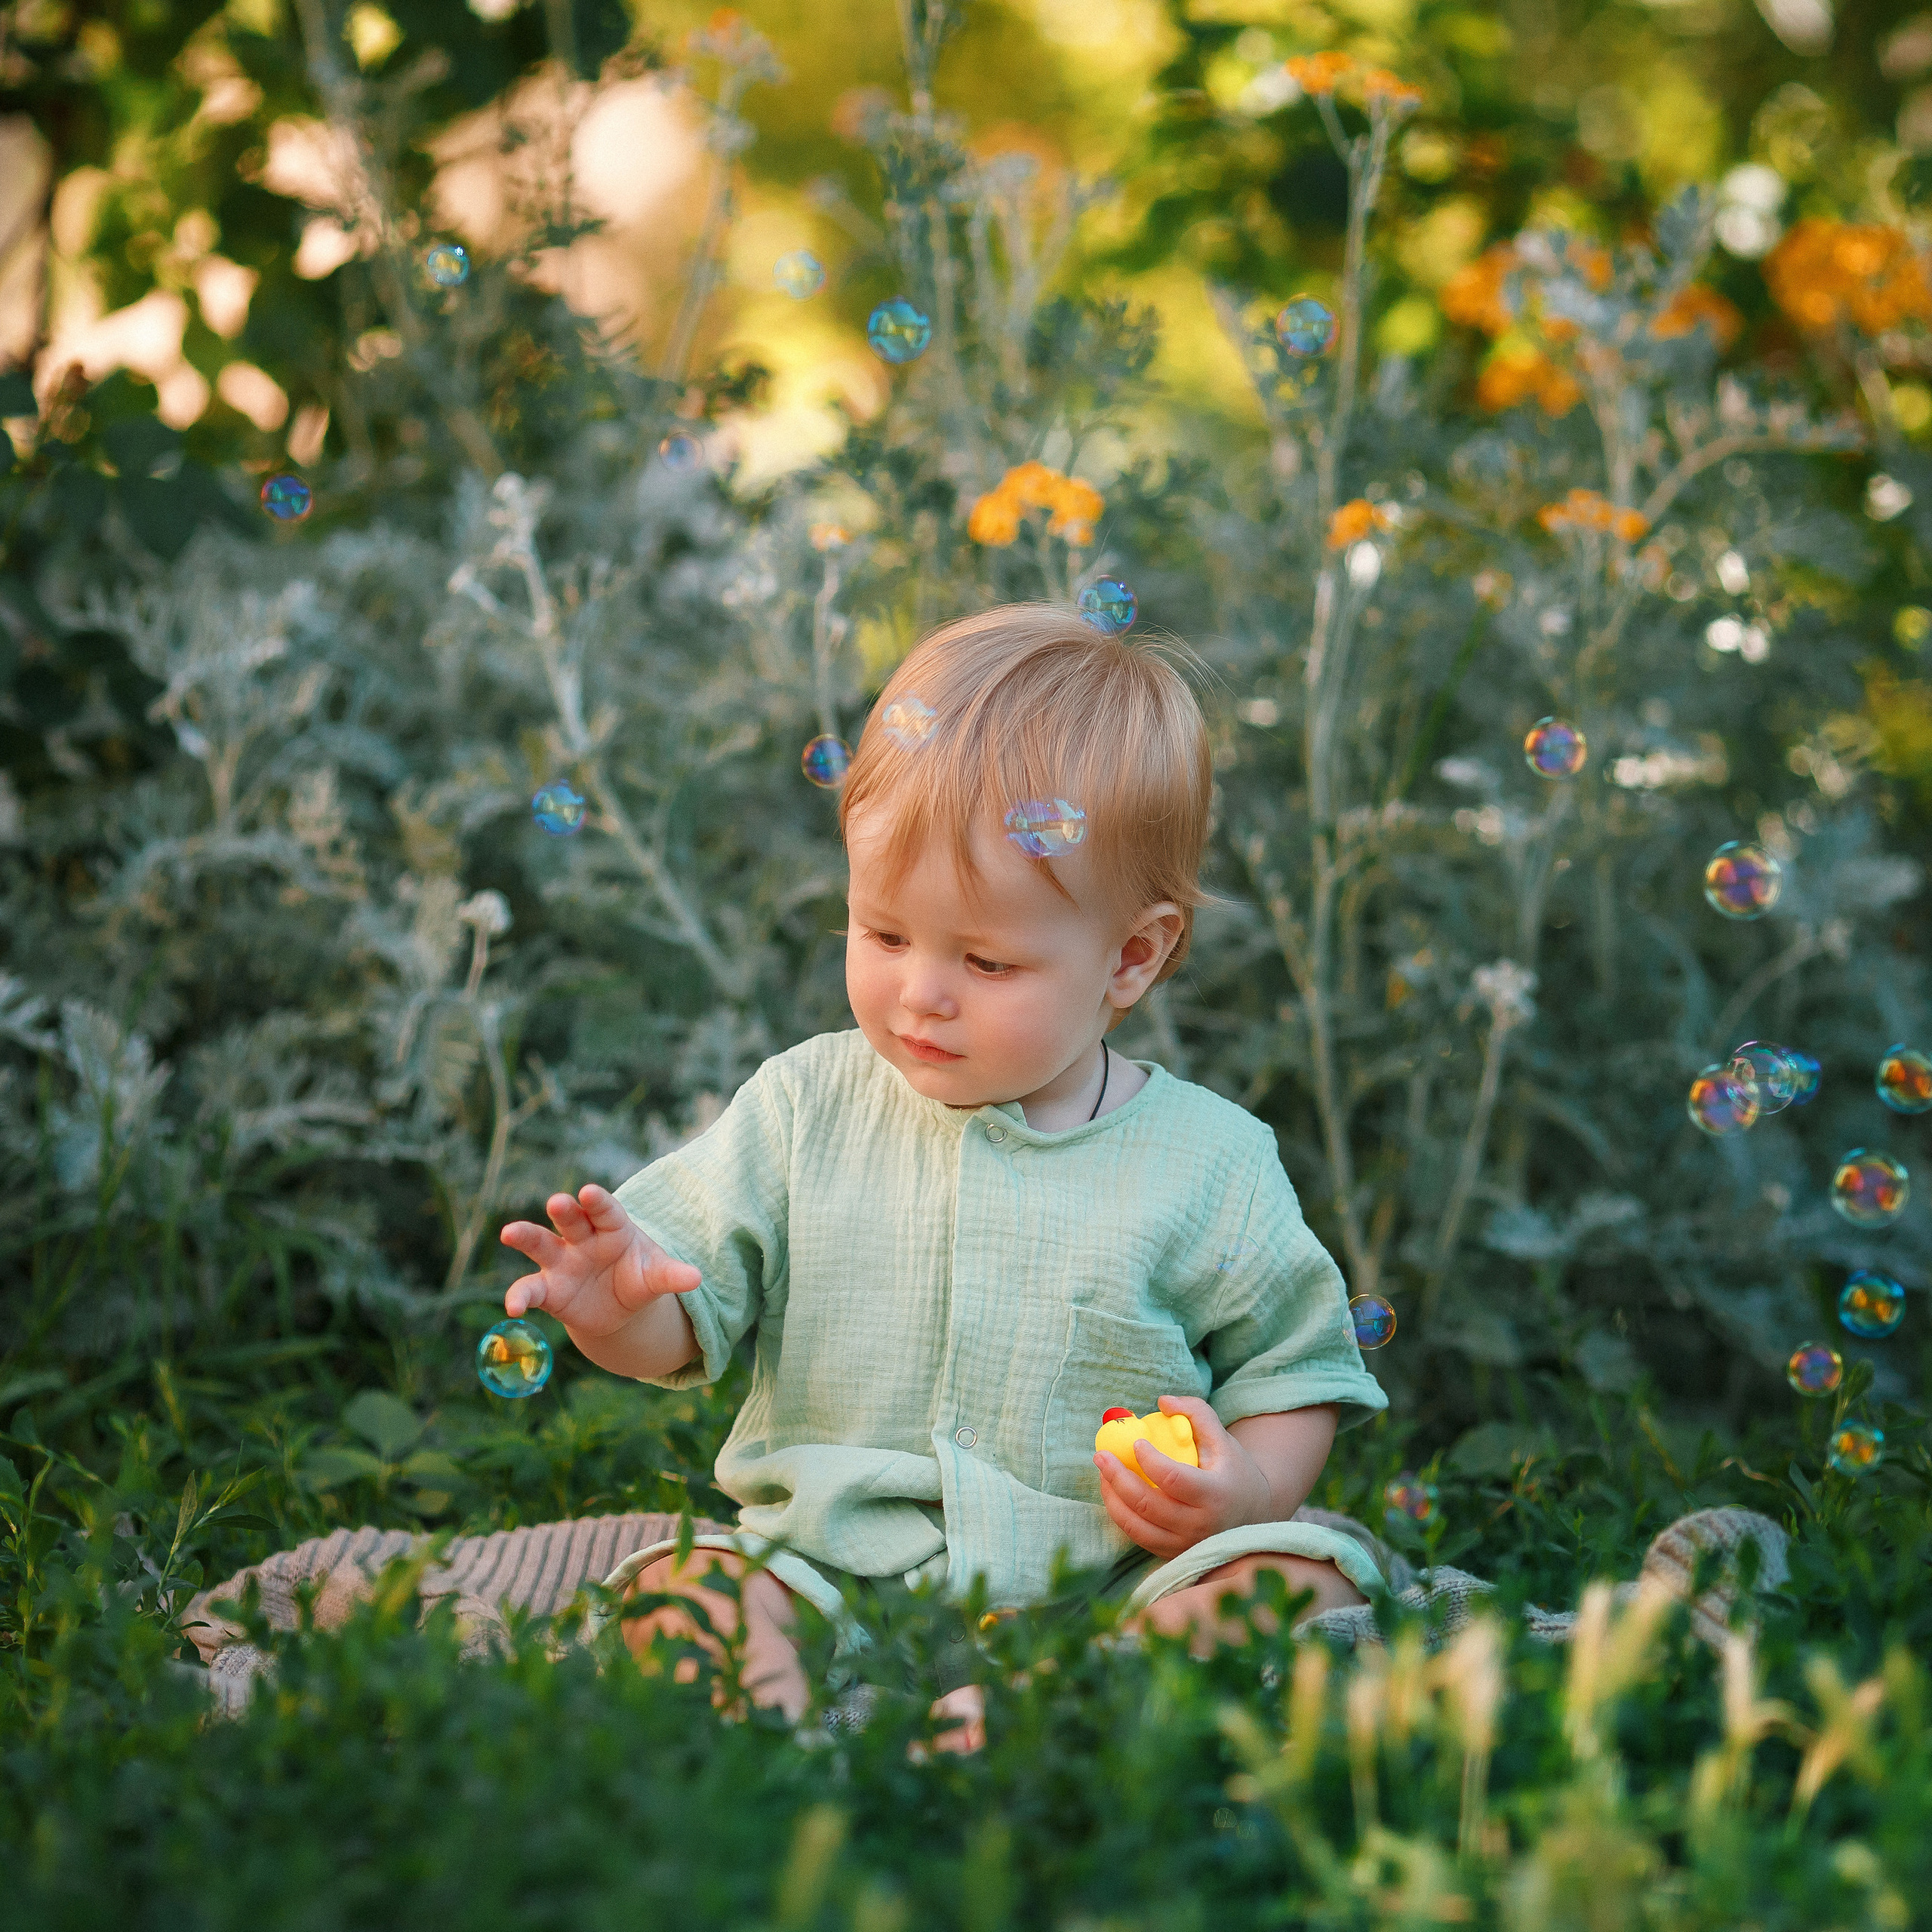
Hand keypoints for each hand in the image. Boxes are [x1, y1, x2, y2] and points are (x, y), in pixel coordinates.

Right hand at [498, 1185, 699, 1338]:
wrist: (619, 1306)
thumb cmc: (638, 1277)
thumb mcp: (656, 1276)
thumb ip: (672, 1276)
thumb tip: (697, 1278)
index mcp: (612, 1228)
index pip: (606, 1210)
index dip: (597, 1201)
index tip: (588, 1191)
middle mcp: (582, 1238)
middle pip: (571, 1219)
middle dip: (564, 1209)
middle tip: (559, 1201)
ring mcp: (561, 1262)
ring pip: (540, 1244)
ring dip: (525, 1236)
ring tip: (510, 1232)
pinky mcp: (547, 1290)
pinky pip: (530, 1290)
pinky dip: (519, 1297)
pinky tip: (513, 1309)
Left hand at [1093, 1396, 1272, 1559]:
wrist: (1252, 1515)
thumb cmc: (1234, 1472)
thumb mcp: (1223, 1440)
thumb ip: (1196, 1413)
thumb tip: (1163, 1401)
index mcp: (1214, 1495)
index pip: (1173, 1479)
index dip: (1149, 1460)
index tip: (1136, 1442)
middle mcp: (1199, 1526)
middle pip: (1147, 1504)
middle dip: (1117, 1477)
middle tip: (1101, 1454)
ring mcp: (1184, 1545)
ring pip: (1136, 1525)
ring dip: (1112, 1497)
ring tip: (1102, 1472)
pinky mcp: (1172, 1553)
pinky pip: (1137, 1536)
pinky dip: (1120, 1514)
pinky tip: (1113, 1492)